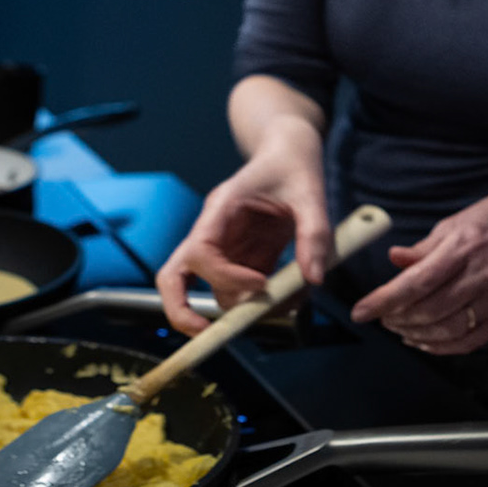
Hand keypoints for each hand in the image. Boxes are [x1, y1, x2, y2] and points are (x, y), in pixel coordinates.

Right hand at [154, 123, 329, 335]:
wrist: (289, 152)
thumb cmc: (291, 164)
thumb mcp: (310, 193)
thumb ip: (314, 234)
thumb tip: (312, 278)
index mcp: (221, 209)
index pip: (200, 252)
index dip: (225, 277)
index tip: (262, 285)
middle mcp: (215, 232)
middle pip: (174, 276)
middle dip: (182, 310)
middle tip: (205, 335)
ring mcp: (226, 249)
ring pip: (214, 291)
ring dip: (246, 309)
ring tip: (292, 302)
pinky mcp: (244, 259)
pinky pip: (243, 292)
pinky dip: (266, 304)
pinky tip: (296, 295)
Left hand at [349, 182, 487, 355]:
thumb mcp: (458, 221)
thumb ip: (425, 247)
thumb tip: (394, 260)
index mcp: (464, 246)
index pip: (415, 282)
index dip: (383, 300)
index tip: (361, 311)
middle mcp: (482, 274)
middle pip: (428, 310)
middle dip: (396, 319)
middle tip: (380, 318)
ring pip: (447, 330)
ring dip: (416, 334)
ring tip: (399, 329)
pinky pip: (470, 341)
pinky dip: (443, 346)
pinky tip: (426, 340)